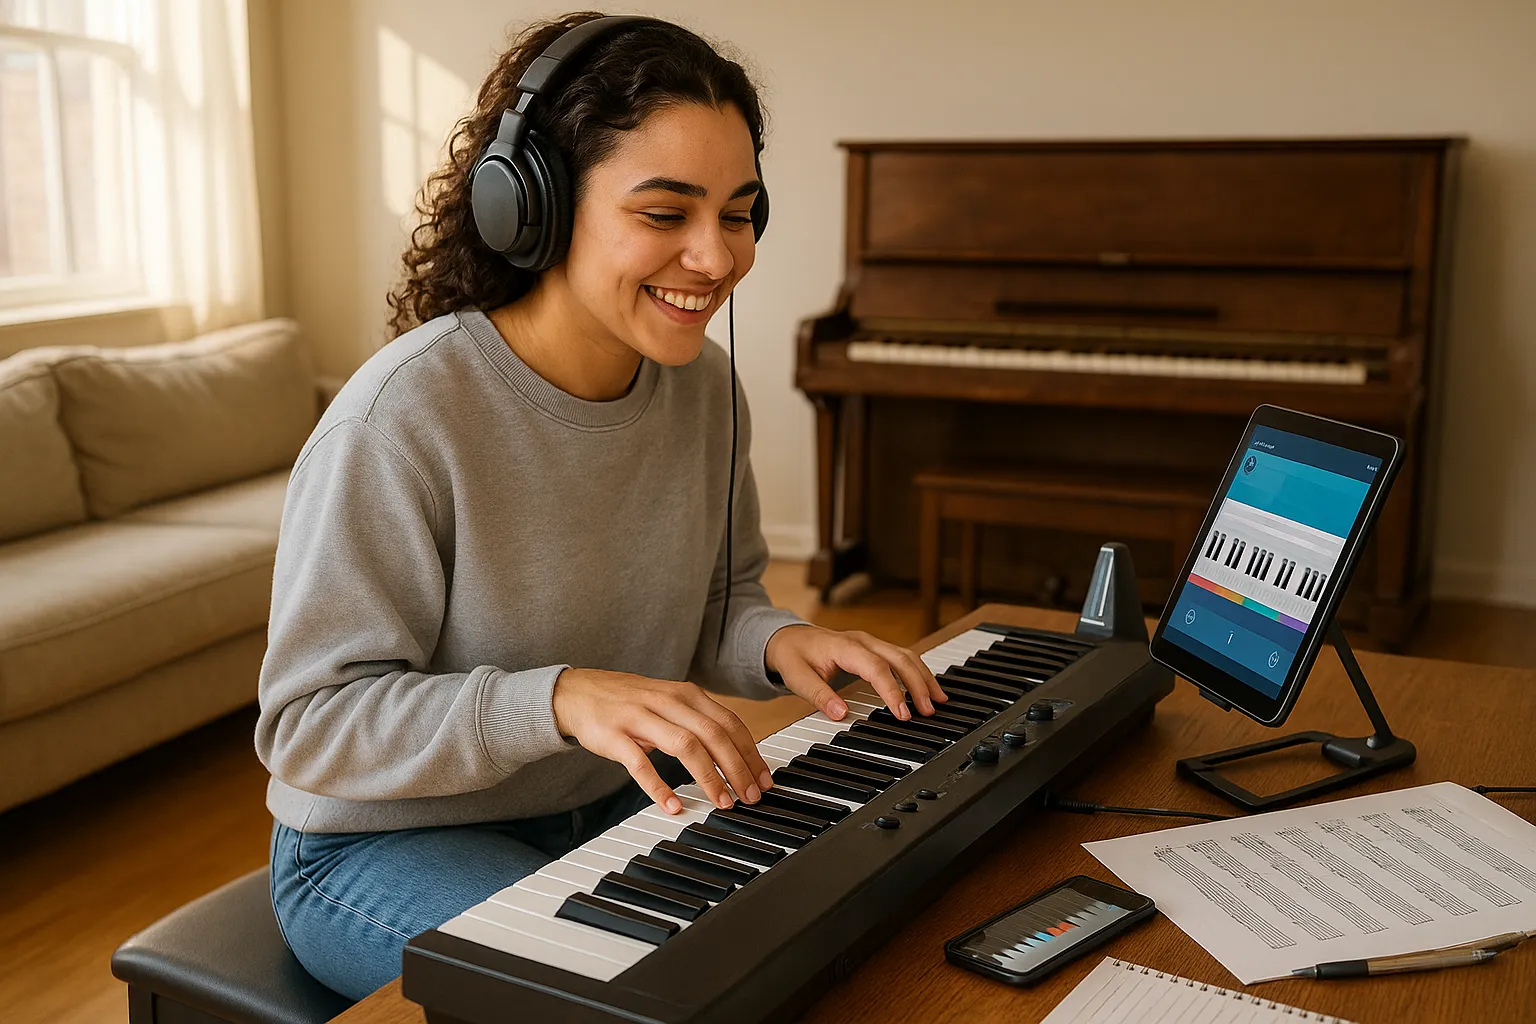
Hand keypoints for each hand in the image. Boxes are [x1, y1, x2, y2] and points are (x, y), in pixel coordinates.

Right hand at [552, 668, 772, 814]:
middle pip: (713, 734)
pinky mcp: (615, 735)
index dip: (750, 753)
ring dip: (708, 777)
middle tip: (750, 796)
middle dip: (737, 767)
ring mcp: (640, 716)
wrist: (577, 692)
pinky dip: (659, 786)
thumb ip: (699, 722)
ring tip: (722, 802)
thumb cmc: (630, 702)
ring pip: (685, 745)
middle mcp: (667, 701)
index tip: (763, 779)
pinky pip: (640, 763)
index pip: (729, 723)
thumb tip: (737, 753)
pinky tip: (672, 806)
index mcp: (686, 694)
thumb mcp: (669, 703)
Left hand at [764, 624, 946, 722]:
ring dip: (923, 677)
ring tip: (938, 700)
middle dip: (918, 684)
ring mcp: (870, 643)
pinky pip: (901, 657)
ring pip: (906, 655)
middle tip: (928, 710)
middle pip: (900, 658)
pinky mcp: (874, 649)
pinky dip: (917, 672)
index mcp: (845, 646)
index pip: (876, 667)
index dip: (892, 690)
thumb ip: (818, 695)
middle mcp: (863, 641)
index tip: (902, 713)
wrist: (787, 637)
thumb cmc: (793, 655)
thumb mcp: (797, 677)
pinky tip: (927, 687)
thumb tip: (841, 714)